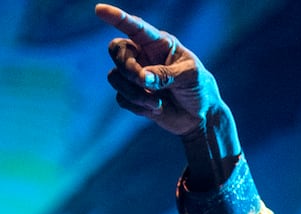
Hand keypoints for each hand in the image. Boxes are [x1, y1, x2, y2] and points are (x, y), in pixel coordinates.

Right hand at [96, 3, 220, 137]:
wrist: (200, 116)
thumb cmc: (199, 88)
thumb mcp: (190, 76)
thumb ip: (166, 74)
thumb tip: (142, 78)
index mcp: (159, 44)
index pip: (135, 27)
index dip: (117, 17)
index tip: (100, 10)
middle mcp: (143, 56)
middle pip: (117, 51)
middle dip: (128, 68)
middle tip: (144, 81)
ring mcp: (136, 76)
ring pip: (115, 77)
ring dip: (134, 93)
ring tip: (156, 103)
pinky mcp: (133, 95)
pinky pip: (121, 98)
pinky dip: (138, 106)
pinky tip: (157, 109)